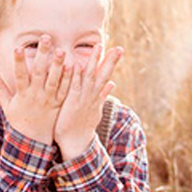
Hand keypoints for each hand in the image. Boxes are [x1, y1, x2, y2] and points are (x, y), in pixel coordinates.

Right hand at [0, 35, 73, 144]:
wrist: (33, 141)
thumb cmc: (18, 120)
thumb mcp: (6, 104)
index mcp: (22, 94)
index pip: (19, 75)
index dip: (18, 62)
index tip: (17, 47)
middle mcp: (36, 95)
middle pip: (39, 72)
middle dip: (42, 54)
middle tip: (45, 38)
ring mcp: (49, 99)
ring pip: (55, 80)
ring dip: (58, 64)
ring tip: (61, 50)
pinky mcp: (59, 103)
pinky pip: (65, 90)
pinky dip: (69, 78)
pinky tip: (74, 65)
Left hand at [53, 43, 123, 160]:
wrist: (75, 143)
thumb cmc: (82, 126)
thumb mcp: (95, 109)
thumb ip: (103, 95)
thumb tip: (112, 83)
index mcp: (96, 97)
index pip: (106, 76)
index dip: (111, 62)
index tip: (117, 49)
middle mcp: (92, 96)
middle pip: (103, 75)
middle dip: (110, 60)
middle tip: (119, 47)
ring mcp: (83, 99)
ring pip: (90, 77)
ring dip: (94, 62)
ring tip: (98, 48)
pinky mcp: (72, 103)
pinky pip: (74, 86)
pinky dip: (75, 76)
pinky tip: (76, 64)